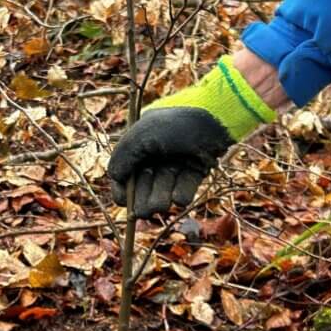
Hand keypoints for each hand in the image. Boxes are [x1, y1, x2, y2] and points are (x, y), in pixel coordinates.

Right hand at [107, 55, 274, 217]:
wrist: (216, 119)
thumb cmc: (176, 124)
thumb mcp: (141, 136)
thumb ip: (122, 157)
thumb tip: (114, 178)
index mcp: (139, 144)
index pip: (124, 172)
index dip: (122, 190)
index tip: (124, 203)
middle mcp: (156, 154)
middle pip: (143, 186)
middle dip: (143, 199)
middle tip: (146, 211)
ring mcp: (176, 163)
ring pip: (163, 190)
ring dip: (160, 199)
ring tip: (163, 204)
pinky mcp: (196, 170)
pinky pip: (185, 188)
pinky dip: (181, 195)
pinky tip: (179, 198)